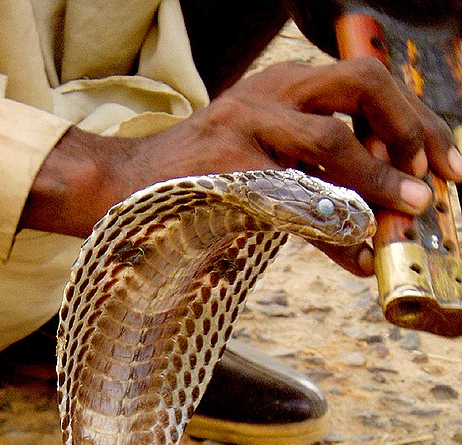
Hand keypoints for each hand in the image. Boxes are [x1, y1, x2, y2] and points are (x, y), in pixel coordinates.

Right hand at [21, 57, 461, 274]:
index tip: (445, 161)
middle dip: (408, 132)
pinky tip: (353, 256)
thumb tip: (374, 228)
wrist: (123, 185)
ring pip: (330, 139)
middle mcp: (268, 93)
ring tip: (403, 217)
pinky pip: (292, 195)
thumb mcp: (263, 161)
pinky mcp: (224, 168)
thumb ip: (317, 179)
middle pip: (359, 85)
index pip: (365, 80)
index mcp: (282, 85)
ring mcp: (244, 125)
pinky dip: (331, 228)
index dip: (414, 119)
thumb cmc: (199, 177)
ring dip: (376, 181)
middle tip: (431, 183)